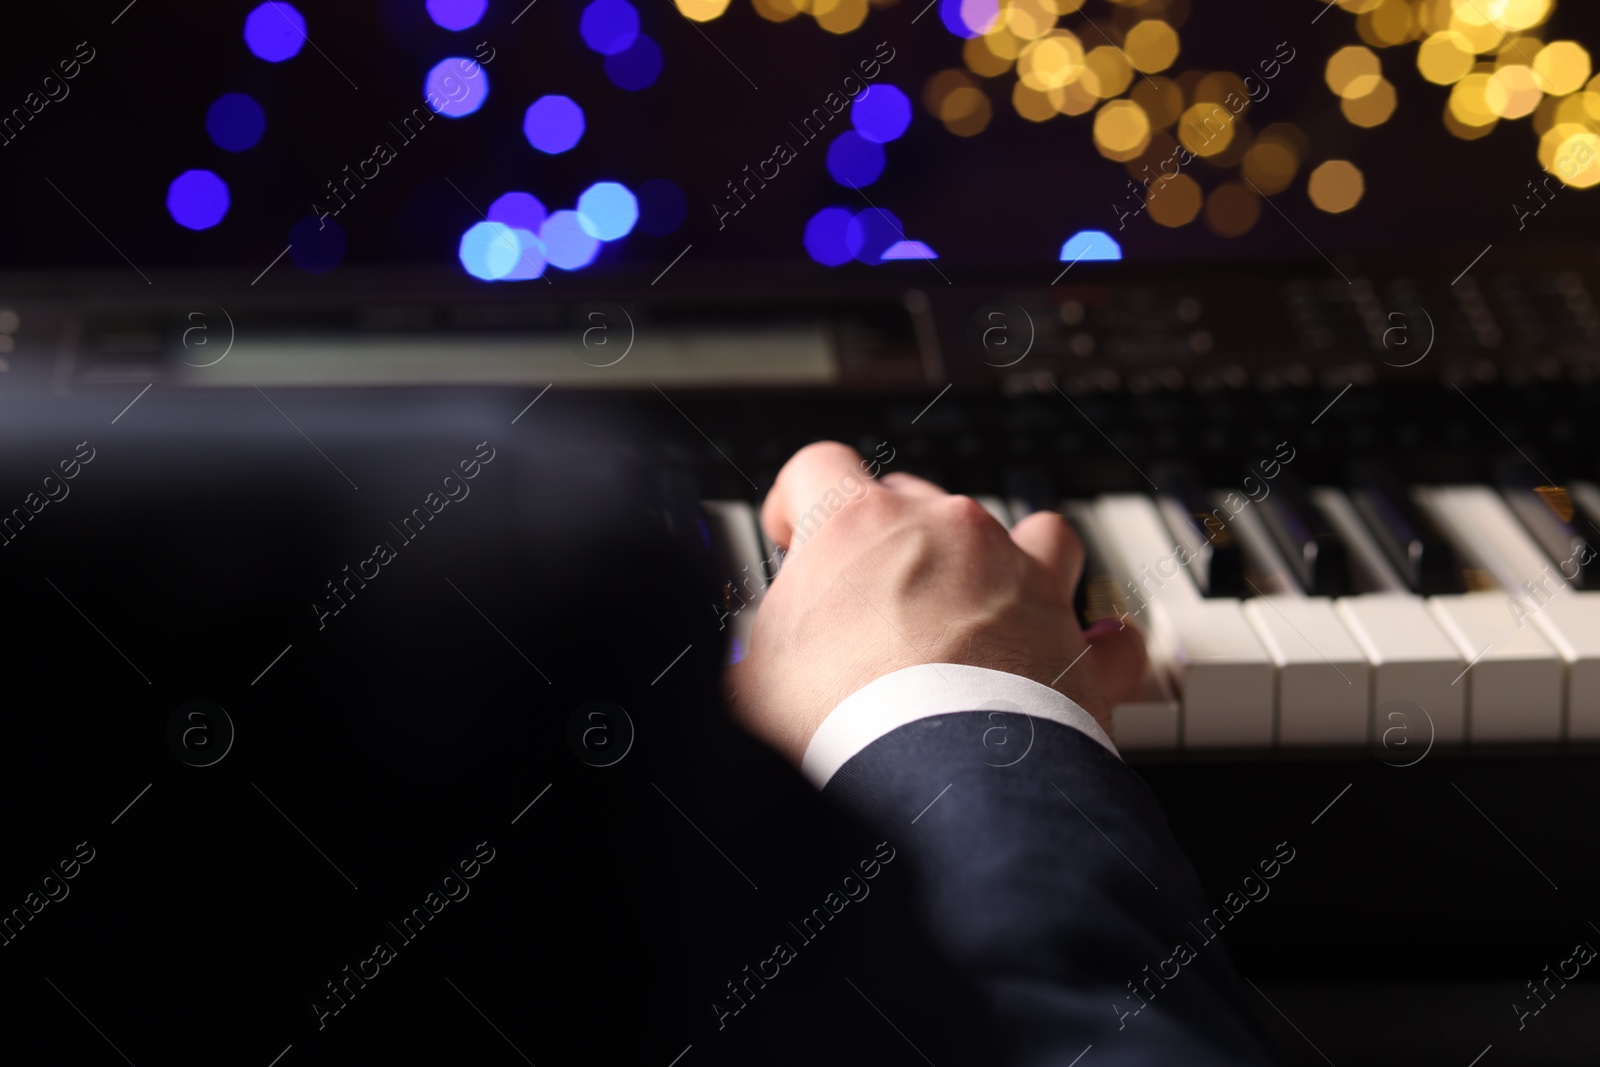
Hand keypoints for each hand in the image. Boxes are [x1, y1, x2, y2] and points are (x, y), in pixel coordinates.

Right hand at [725, 442, 1146, 763]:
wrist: (935, 783)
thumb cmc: (838, 723)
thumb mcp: (754, 675)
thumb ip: (764, 640)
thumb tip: (762, 652)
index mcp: (859, 525)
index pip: (819, 467)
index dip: (799, 500)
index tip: (795, 535)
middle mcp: (949, 532)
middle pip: (921, 499)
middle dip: (896, 544)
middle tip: (875, 606)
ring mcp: (1021, 579)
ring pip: (1035, 535)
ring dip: (1013, 565)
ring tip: (990, 611)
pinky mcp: (1075, 643)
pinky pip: (1102, 633)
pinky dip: (1091, 648)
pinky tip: (1078, 665)